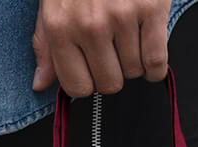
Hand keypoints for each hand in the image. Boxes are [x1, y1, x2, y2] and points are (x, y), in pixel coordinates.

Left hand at [32, 0, 170, 96]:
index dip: (88, 81)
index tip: (92, 67)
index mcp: (61, 26)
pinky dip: (155, 63)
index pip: (78, 87)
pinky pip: (157, 62)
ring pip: (134, 72)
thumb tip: (40, 84)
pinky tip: (147, 45)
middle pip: (109, 84)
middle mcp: (89, 24)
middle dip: (114, 71)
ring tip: (128, 32)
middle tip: (113, 46)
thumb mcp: (52, 3)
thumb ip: (46, 45)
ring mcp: (121, 16)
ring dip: (134, 59)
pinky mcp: (149, 9)